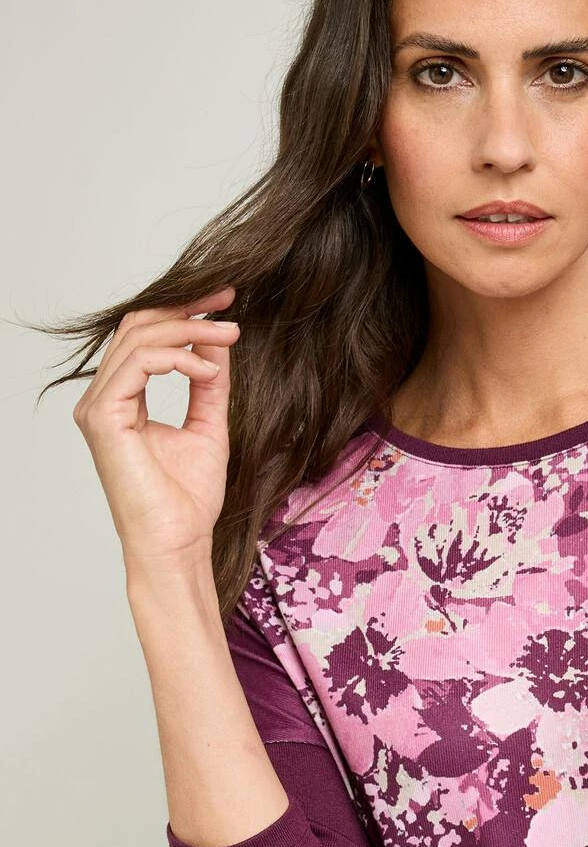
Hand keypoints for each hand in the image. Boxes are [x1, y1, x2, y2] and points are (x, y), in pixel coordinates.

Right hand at [72, 286, 240, 573]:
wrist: (178, 544)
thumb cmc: (188, 500)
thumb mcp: (208, 426)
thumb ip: (208, 383)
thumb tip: (216, 340)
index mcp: (121, 400)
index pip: (144, 338)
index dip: (183, 312)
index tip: (224, 303)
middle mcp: (102, 400)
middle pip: (137, 327)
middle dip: (186, 310)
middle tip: (228, 305)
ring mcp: (97, 408)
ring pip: (138, 339)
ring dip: (190, 330)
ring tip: (230, 336)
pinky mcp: (104, 418)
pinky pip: (137, 364)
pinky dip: (177, 357)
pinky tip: (208, 369)